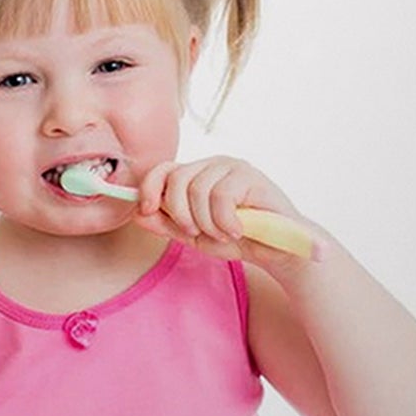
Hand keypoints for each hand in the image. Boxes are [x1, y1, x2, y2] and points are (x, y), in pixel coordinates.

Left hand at [136, 157, 311, 266]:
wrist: (278, 250)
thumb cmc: (238, 239)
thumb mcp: (195, 236)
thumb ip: (166, 224)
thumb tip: (137, 213)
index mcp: (196, 175)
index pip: (163, 169)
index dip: (150, 188)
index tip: (148, 210)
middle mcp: (212, 165)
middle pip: (176, 179)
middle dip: (180, 213)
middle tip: (198, 233)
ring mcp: (232, 167)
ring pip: (198, 189)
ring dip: (207, 222)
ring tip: (224, 234)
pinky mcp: (250, 175)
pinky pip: (221, 196)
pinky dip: (225, 221)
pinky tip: (237, 230)